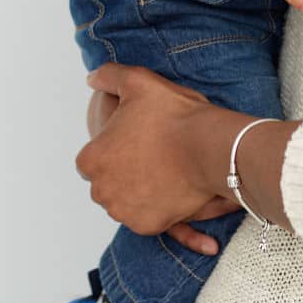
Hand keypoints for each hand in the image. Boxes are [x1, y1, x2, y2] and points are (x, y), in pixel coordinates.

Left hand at [86, 84, 239, 253]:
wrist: (211, 147)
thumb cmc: (173, 114)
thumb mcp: (137, 81)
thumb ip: (109, 76)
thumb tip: (92, 78)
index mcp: (92, 159)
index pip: (93, 158)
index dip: (113, 147)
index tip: (133, 138)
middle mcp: (102, 191)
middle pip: (109, 181)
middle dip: (125, 170)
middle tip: (152, 152)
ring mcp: (125, 212)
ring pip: (127, 200)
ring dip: (140, 189)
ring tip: (164, 168)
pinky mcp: (149, 226)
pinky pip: (149, 216)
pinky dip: (158, 207)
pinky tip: (171, 188)